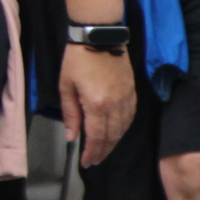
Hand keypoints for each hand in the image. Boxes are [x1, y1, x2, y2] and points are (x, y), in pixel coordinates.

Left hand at [60, 44, 135, 167]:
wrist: (99, 36)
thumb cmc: (77, 59)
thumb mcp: (66, 86)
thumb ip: (70, 113)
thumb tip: (71, 136)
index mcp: (96, 105)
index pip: (96, 137)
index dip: (92, 152)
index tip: (86, 162)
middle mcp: (115, 105)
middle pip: (112, 136)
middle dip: (103, 151)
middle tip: (95, 160)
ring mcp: (126, 99)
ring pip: (123, 129)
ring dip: (114, 142)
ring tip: (104, 150)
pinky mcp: (132, 92)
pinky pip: (130, 117)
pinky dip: (124, 128)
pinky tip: (117, 132)